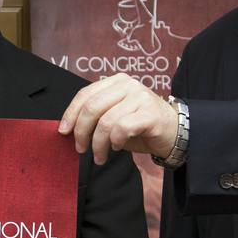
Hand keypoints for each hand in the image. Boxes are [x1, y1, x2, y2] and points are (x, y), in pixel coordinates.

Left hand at [58, 73, 178, 164]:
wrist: (174, 131)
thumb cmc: (140, 126)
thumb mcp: (114, 116)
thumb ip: (95, 116)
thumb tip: (68, 129)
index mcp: (116, 82)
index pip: (85, 94)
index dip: (70, 114)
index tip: (63, 131)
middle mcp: (128, 85)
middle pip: (92, 107)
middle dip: (81, 131)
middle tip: (80, 149)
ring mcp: (140, 97)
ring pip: (106, 121)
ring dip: (98, 144)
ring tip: (99, 156)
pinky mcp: (150, 113)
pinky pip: (122, 128)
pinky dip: (115, 141)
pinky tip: (117, 147)